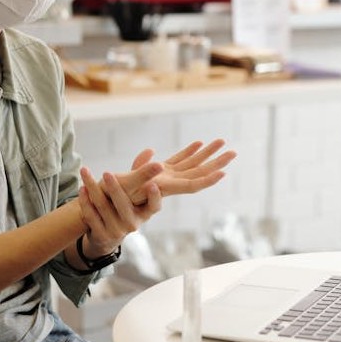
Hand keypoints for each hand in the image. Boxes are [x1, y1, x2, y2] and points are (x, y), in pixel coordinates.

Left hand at [77, 166, 160, 257]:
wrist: (106, 235)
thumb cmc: (123, 206)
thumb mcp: (134, 194)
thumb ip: (140, 173)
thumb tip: (150, 150)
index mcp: (144, 213)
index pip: (154, 206)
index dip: (154, 197)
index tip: (152, 184)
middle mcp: (132, 223)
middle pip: (123, 205)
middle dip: (114, 188)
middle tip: (106, 173)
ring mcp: (116, 231)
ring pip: (102, 207)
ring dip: (93, 188)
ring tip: (85, 171)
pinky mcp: (101, 235)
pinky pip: (91, 216)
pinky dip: (85, 201)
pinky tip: (82, 188)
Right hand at [113, 139, 235, 204]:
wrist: (106, 199)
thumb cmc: (115, 195)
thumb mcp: (126, 184)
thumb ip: (141, 171)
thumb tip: (156, 159)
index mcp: (164, 188)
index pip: (192, 184)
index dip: (207, 179)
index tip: (223, 173)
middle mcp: (169, 183)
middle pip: (198, 172)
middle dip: (215, 162)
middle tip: (233, 152)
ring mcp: (166, 177)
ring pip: (191, 164)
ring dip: (206, 154)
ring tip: (222, 141)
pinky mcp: (160, 172)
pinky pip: (178, 160)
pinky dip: (188, 152)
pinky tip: (198, 143)